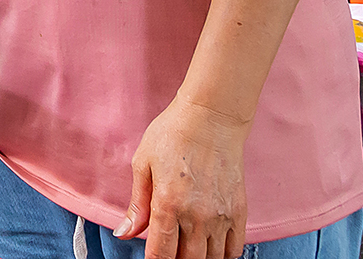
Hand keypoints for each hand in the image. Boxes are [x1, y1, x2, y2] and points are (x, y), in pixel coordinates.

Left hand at [113, 96, 249, 258]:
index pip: (160, 254)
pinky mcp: (239, 211)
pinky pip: (234, 249)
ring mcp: (221, 216)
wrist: (211, 118)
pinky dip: (222, 255)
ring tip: (188, 248)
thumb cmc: (172, 135)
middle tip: (169, 248)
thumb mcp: (143, 164)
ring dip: (198, 258)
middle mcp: (196, 216)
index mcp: (167, 204)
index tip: (152, 258)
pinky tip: (210, 246)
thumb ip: (136, 205)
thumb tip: (123, 234)